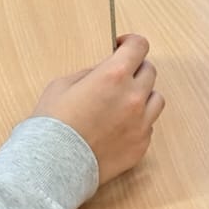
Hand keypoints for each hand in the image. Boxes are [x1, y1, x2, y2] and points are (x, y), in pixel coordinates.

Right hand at [30, 33, 162, 184]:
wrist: (54, 166)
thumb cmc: (52, 124)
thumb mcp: (62, 85)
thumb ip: (90, 74)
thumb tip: (103, 72)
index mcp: (114, 75)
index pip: (139, 47)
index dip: (131, 43)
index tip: (122, 46)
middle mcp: (134, 97)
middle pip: (149, 71)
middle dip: (134, 69)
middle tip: (119, 77)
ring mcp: (141, 123)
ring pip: (156, 99)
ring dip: (142, 95)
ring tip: (123, 103)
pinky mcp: (141, 146)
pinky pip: (148, 126)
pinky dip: (138, 122)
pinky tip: (118, 128)